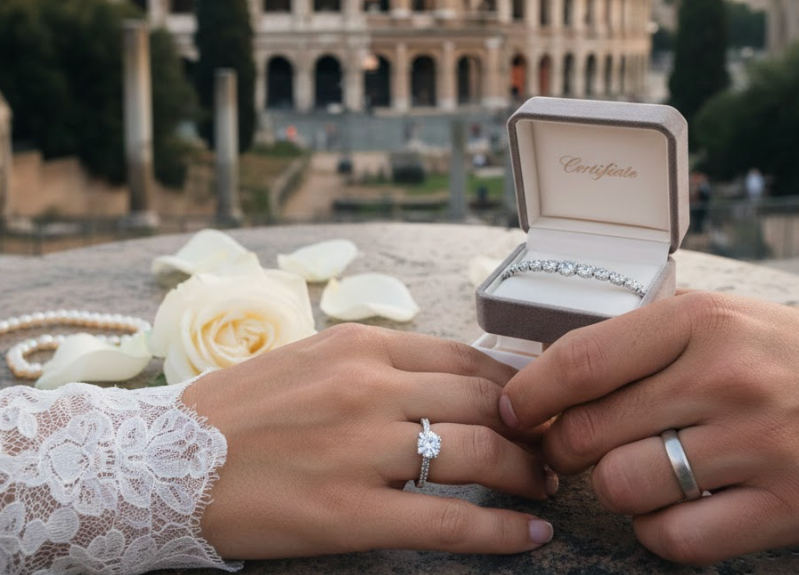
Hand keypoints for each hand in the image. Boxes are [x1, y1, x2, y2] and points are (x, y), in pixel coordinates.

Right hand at [184, 323, 556, 557]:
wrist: (163, 461)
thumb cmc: (239, 409)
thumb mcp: (312, 358)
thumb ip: (378, 362)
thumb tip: (445, 375)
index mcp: (361, 346)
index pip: (465, 356)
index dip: (513, 384)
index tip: (533, 404)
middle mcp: (368, 387)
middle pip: (483, 401)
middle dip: (530, 428)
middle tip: (549, 448)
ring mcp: (361, 449)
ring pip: (477, 454)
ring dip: (526, 474)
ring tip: (544, 489)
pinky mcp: (349, 512)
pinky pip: (448, 522)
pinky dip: (500, 531)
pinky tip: (530, 537)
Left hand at [499, 292, 798, 564]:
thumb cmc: (787, 350)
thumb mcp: (714, 319)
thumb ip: (637, 346)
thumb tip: (552, 382)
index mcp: (697, 321)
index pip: (580, 361)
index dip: (529, 394)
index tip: (512, 410)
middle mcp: (723, 378)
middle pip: (590, 431)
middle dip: (560, 448)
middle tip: (567, 448)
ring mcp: (757, 444)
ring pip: (624, 486)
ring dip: (611, 488)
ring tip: (632, 473)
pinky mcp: (788, 506)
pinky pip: (678, 538)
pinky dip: (656, 531)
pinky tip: (670, 508)